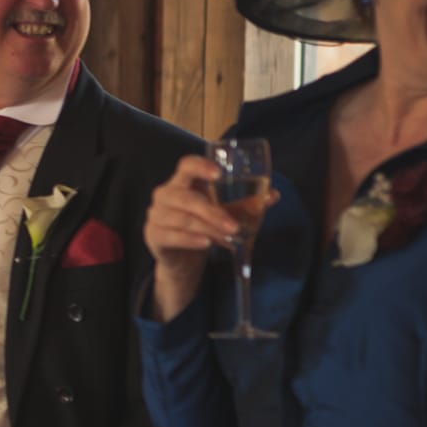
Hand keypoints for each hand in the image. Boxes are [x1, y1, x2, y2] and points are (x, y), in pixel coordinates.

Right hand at [145, 154, 272, 321]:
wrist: (182, 260)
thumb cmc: (202, 228)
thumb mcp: (223, 213)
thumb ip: (245, 204)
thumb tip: (273, 195)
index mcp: (182, 182)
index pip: (186, 166)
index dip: (200, 166)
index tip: (218, 174)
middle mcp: (165, 195)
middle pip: (186, 197)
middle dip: (212, 212)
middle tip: (234, 226)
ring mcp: (156, 215)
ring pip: (182, 219)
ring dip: (207, 229)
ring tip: (228, 238)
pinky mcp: (153, 235)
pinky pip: (172, 235)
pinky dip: (190, 239)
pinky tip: (206, 243)